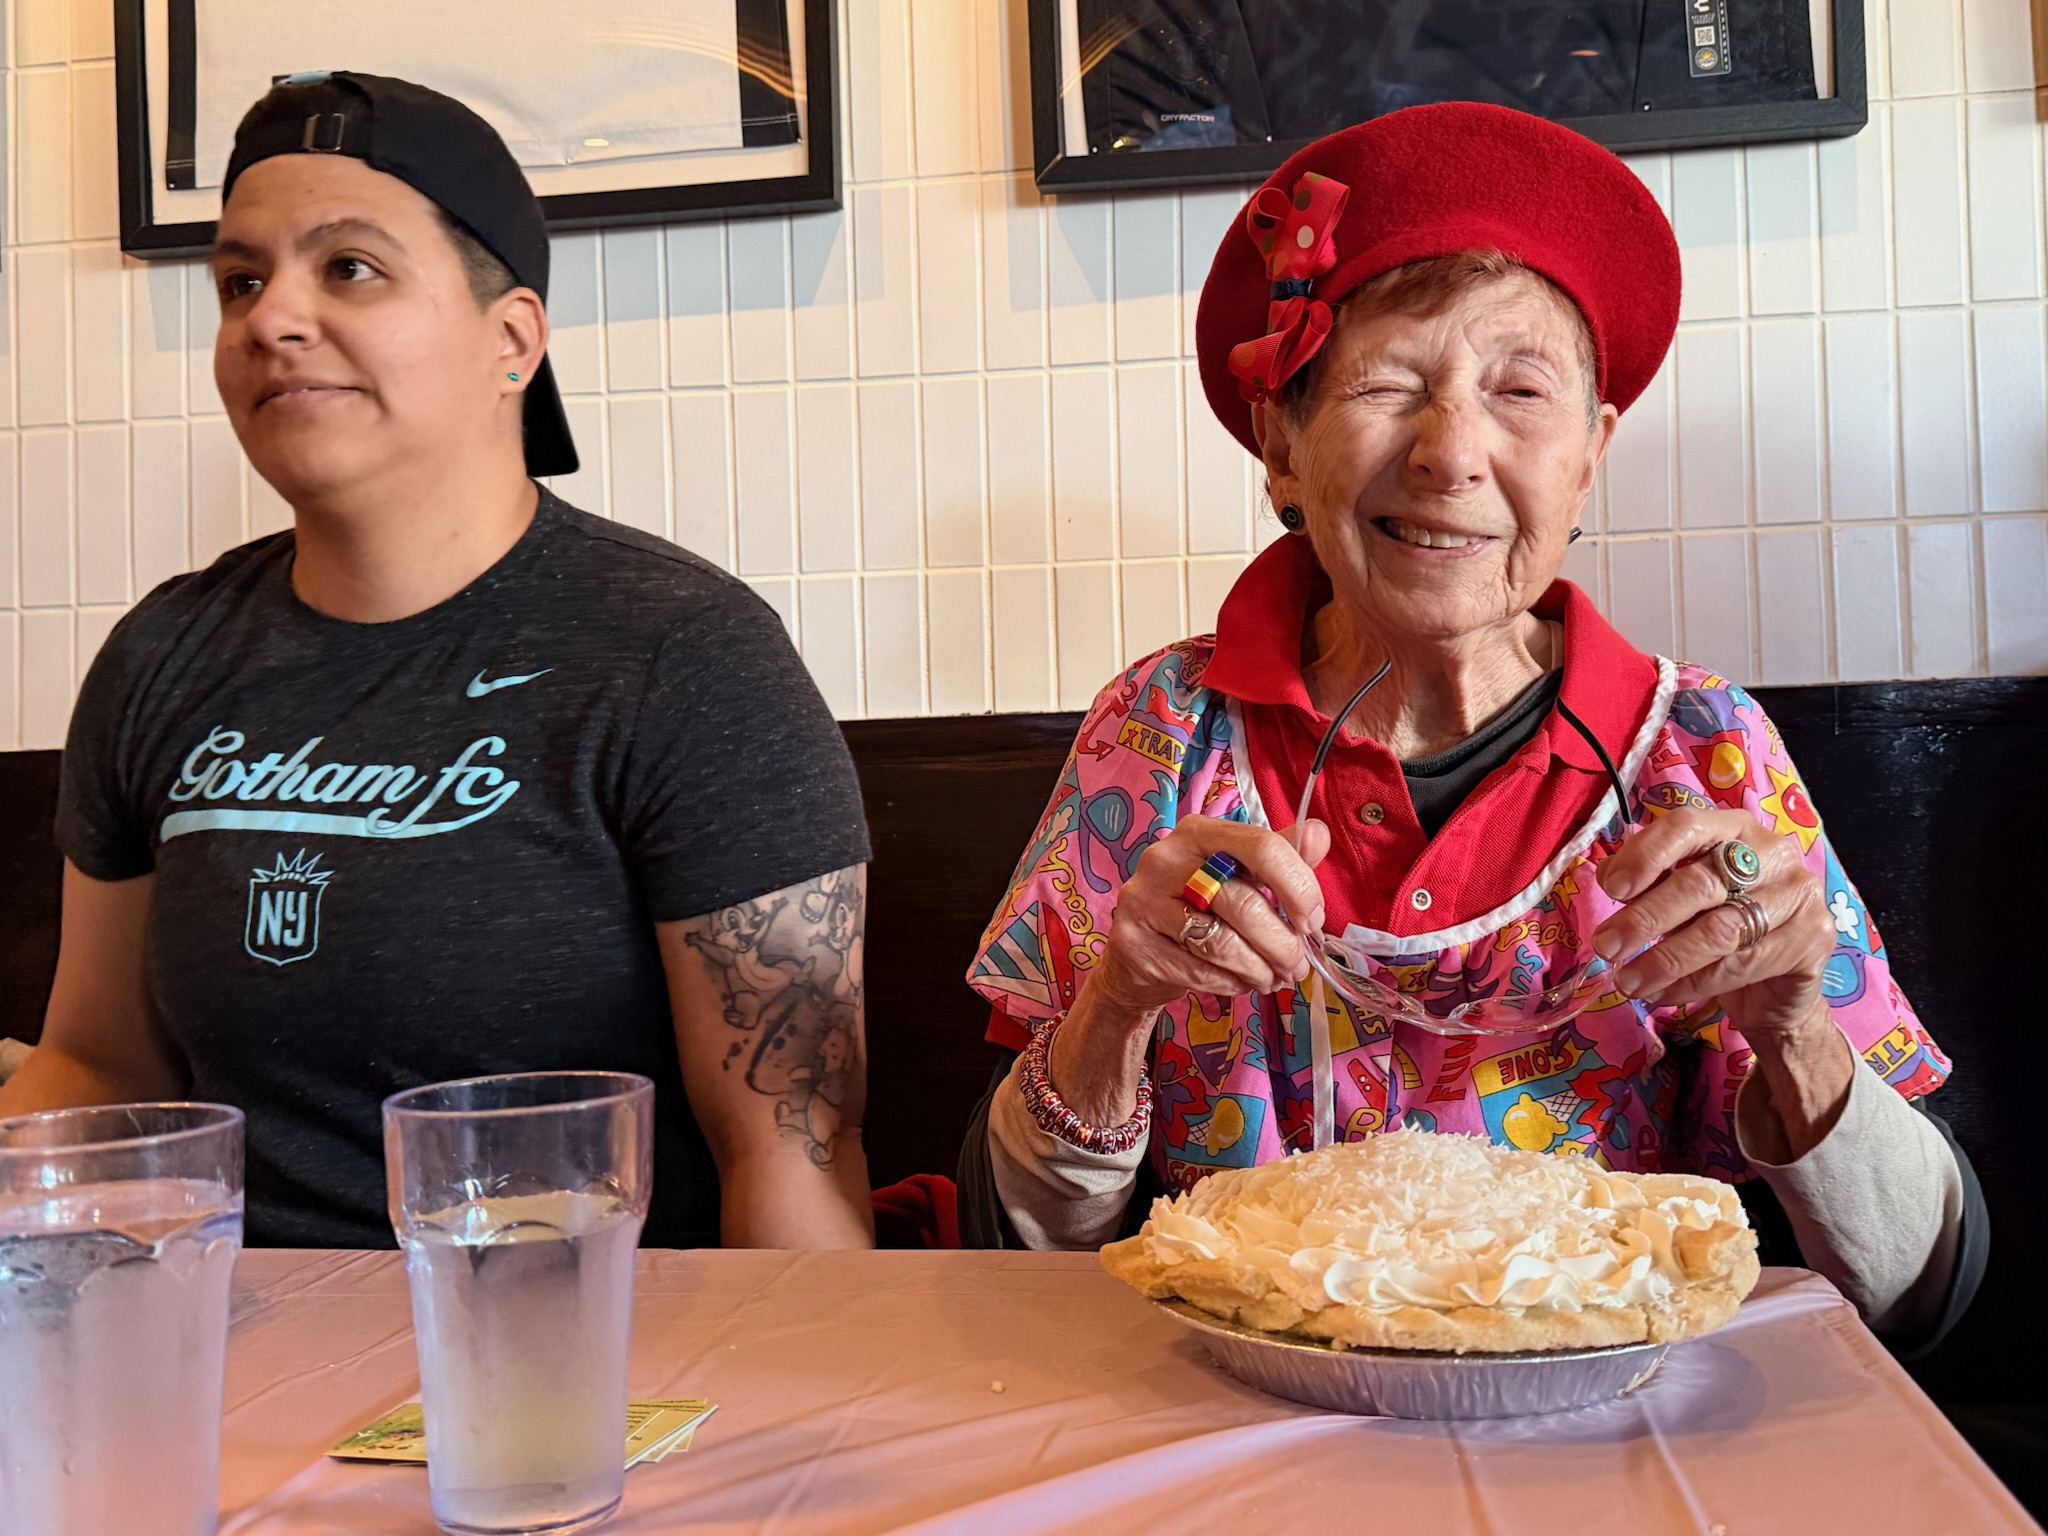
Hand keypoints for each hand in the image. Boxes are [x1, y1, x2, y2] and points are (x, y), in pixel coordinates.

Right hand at [1090, 815, 1332, 1018]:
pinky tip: (1240, 982)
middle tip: (1296, 964)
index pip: (1262, 847)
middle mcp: (1165, 859)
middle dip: (1283, 944)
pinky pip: (1200, 971)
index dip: (1298, 887)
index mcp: (1197, 832)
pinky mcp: (1134, 944)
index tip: (1312, 919)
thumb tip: (1319, 833)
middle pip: (1245, 904)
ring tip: (1273, 978)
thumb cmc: (1197, 908)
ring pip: (1223, 944)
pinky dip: (1232, 983)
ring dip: (1260, 969)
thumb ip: (1279, 858)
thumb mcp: (1238, 877)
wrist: (1136, 954)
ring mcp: (1144, 902)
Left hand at [1591, 808, 1836, 1047]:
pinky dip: (1692, 983)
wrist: (1775, 987)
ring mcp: (1798, 893)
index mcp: (1734, 827)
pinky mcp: (1813, 938)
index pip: (1687, 826)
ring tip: (1628, 980)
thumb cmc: (1718, 928)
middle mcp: (1772, 851)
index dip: (1646, 855)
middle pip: (1699, 883)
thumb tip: (1609, 878)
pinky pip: (1740, 964)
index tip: (1613, 889)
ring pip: (1719, 929)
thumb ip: (1649, 882)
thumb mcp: (1680, 900)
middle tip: (1607, 946)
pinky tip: (1662, 993)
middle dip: (1645, 918)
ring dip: (1664, 959)